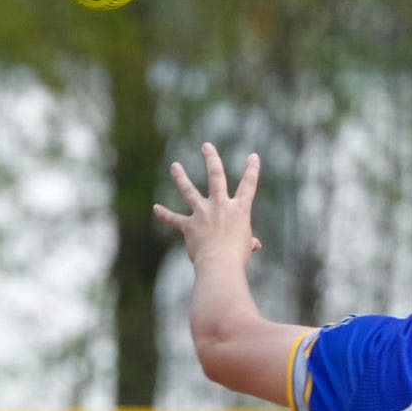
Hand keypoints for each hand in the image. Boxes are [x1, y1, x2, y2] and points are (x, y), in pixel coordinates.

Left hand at [153, 142, 264, 264]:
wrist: (219, 264)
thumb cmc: (236, 257)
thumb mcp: (246, 246)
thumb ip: (249, 241)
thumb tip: (255, 245)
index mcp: (240, 209)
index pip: (249, 185)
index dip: (252, 170)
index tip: (253, 156)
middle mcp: (221, 206)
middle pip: (216, 176)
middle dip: (211, 159)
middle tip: (206, 146)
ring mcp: (203, 214)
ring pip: (189, 191)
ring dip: (181, 177)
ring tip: (174, 165)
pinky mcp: (189, 226)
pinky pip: (174, 219)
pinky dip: (164, 214)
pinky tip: (156, 208)